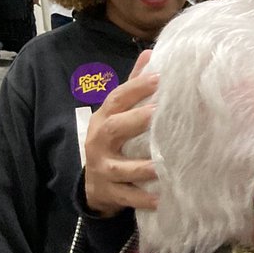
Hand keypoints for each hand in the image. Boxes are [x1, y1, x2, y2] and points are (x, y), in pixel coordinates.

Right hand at [83, 51, 158, 216]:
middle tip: (158, 114)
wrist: (92, 184)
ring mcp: (103, 168)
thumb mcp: (116, 114)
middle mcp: (100, 142)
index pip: (117, 100)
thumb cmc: (112, 142)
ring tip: (161, 165)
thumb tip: (150, 53)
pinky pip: (125, 196)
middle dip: (135, 121)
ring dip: (140, 167)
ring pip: (120, 168)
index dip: (136, 88)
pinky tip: (158, 199)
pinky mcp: (110, 192)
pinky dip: (141, 198)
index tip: (159, 78)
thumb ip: (132, 87)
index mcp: (104, 119)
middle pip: (114, 129)